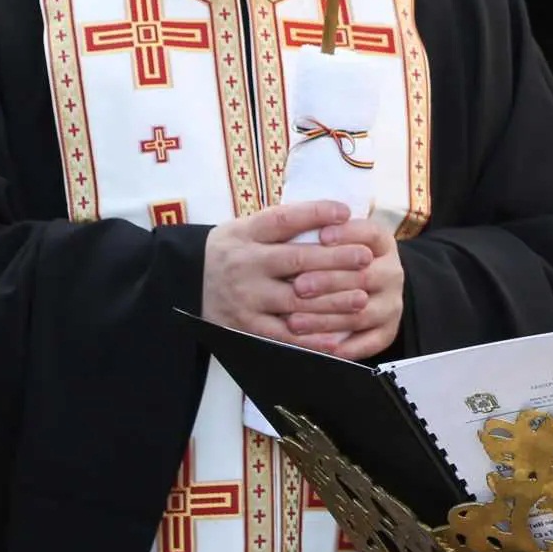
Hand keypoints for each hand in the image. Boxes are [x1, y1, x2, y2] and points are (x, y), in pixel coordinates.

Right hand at [201, 202, 376, 348]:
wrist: (187, 283)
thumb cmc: (233, 252)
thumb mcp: (246, 228)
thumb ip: (284, 223)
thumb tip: (336, 213)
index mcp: (245, 235)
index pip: (282, 220)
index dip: (315, 214)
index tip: (345, 212)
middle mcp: (244, 264)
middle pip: (296, 261)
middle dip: (336, 259)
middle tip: (366, 258)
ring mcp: (245, 298)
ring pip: (295, 300)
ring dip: (332, 301)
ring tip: (361, 298)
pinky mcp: (246, 327)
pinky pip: (283, 336)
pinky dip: (311, 338)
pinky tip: (337, 337)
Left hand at [289, 216, 404, 360]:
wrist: (365, 289)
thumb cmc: (333, 261)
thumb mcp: (332, 241)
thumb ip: (316, 233)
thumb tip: (295, 231)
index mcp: (381, 244)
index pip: (370, 234)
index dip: (348, 233)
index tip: (321, 236)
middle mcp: (391, 272)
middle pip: (364, 276)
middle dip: (329, 281)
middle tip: (298, 286)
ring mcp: (391, 303)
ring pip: (361, 313)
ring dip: (326, 319)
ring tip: (294, 321)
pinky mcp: (387, 331)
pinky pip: (367, 342)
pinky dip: (342, 346)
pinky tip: (315, 345)